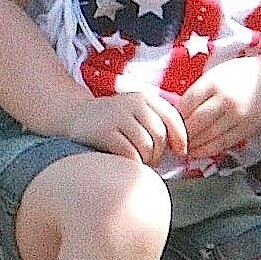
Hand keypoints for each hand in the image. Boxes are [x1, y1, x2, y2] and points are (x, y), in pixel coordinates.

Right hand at [67, 88, 187, 164]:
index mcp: (144, 97)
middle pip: (160, 134)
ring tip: (139, 160)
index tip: (180, 152)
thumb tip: (183, 147)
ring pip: (147, 145)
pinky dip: (133, 162)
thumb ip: (158, 121)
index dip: (180, 137)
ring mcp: (117, 116)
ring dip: (146, 159)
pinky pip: (130, 153)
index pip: (172, 117)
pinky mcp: (105, 132)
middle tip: (151, 159)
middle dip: (159, 153)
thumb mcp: (137, 112)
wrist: (77, 116)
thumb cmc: (115, 120)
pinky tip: (127, 161)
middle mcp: (132, 103)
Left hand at [177, 57, 260, 161]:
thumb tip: (176, 111)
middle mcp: (226, 99)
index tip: (167, 123)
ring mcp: (237, 116)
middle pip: (196, 122)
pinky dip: (207, 150)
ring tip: (181, 148)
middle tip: (170, 140)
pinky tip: (197, 152)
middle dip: (181, 134)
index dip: (175, 117)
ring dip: (192, 145)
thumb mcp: (216, 75)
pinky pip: (223, 144)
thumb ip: (198, 91)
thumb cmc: (238, 76)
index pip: (188, 103)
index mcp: (214, 82)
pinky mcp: (246, 129)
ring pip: (208, 136)